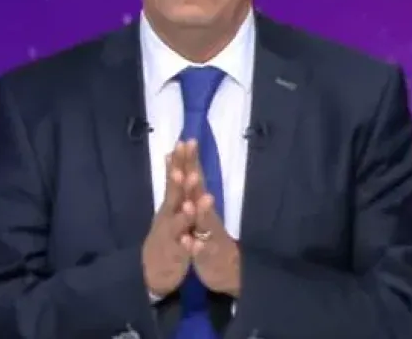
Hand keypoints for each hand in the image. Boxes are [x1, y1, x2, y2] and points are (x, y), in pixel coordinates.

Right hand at [142, 142, 195, 296]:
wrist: (154, 267)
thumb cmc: (167, 232)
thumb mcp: (170, 206)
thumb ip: (174, 183)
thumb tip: (173, 155)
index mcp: (171, 203)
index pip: (175, 177)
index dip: (180, 161)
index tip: (186, 142)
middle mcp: (168, 216)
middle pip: (174, 196)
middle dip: (179, 184)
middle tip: (185, 170)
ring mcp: (170, 236)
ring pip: (177, 224)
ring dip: (184, 215)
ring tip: (190, 205)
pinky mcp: (174, 255)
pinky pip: (181, 251)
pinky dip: (187, 247)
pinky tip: (192, 243)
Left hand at [178, 142, 241, 297]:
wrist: (227, 269)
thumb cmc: (209, 235)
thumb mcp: (200, 211)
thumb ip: (193, 189)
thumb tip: (185, 163)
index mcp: (202, 205)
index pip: (195, 178)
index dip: (190, 161)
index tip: (184, 141)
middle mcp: (208, 216)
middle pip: (200, 196)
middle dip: (194, 182)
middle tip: (185, 168)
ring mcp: (211, 236)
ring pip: (205, 224)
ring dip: (199, 213)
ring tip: (191, 203)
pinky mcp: (211, 257)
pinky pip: (203, 252)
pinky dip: (197, 247)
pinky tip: (191, 243)